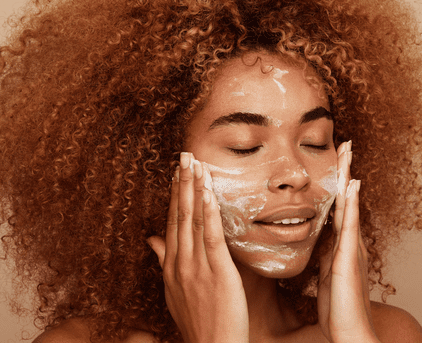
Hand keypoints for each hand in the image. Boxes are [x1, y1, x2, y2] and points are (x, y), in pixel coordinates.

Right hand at [148, 152, 248, 342]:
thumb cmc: (196, 320)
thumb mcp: (173, 290)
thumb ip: (163, 260)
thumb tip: (151, 239)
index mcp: (172, 264)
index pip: (171, 221)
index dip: (175, 195)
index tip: (176, 173)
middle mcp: (180, 261)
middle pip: (180, 215)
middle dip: (182, 183)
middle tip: (184, 155)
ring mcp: (197, 266)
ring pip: (193, 220)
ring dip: (194, 189)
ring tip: (194, 163)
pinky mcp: (217, 271)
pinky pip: (211, 236)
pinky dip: (208, 211)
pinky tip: (208, 191)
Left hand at [317, 141, 380, 342]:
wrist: (350, 332)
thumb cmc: (338, 307)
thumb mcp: (326, 275)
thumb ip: (325, 256)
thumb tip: (317, 243)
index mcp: (341, 244)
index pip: (338, 206)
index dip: (338, 183)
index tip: (335, 161)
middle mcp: (349, 241)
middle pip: (346, 198)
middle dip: (346, 171)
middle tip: (345, 144)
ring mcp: (351, 247)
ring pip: (349, 204)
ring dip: (348, 177)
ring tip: (348, 152)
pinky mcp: (349, 257)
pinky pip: (349, 225)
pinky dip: (351, 204)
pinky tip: (352, 184)